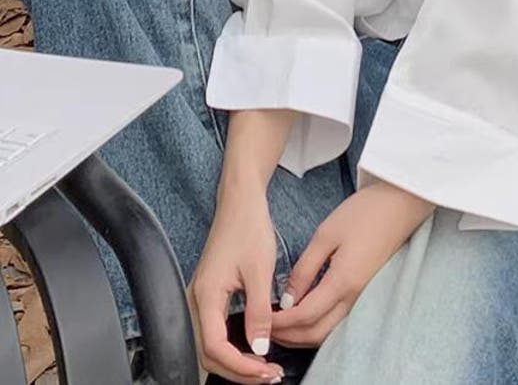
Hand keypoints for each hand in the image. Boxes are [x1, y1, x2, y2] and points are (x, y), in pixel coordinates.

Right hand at [188, 184, 284, 383]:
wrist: (241, 202)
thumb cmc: (248, 227)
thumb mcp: (260, 270)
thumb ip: (258, 312)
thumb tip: (260, 348)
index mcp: (206, 295)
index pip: (214, 347)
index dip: (240, 366)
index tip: (265, 371)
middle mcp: (197, 300)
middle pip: (208, 353)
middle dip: (238, 370)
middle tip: (268, 375)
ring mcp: (201, 298)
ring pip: (210, 345)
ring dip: (235, 361)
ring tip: (263, 367)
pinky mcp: (210, 294)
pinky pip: (214, 330)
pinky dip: (232, 346)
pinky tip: (253, 347)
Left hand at [270, 181, 434, 346]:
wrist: (401, 204)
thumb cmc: (364, 213)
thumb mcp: (326, 234)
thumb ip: (304, 268)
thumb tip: (287, 299)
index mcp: (343, 282)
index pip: (304, 317)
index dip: (280, 323)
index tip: (261, 318)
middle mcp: (355, 297)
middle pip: (316, 334)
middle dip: (288, 336)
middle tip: (265, 327)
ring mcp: (363, 297)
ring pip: (328, 331)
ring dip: (302, 334)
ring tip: (281, 324)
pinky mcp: (366, 291)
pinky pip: (338, 320)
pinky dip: (317, 324)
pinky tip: (305, 314)